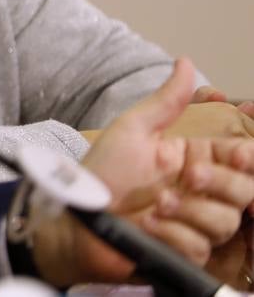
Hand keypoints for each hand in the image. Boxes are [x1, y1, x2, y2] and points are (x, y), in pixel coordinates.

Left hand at [30, 58, 253, 285]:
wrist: (77, 215)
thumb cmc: (102, 172)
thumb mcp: (133, 130)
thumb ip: (165, 101)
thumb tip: (185, 61)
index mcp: (192, 159)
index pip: (241, 158)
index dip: (247, 157)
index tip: (240, 154)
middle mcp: (199, 192)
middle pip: (243, 190)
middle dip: (220, 182)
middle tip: (191, 176)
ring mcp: (194, 224)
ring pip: (225, 221)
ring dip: (190, 211)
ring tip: (156, 204)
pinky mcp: (182, 253)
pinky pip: (201, 248)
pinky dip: (175, 236)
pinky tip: (150, 226)